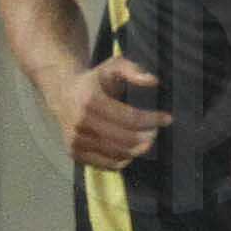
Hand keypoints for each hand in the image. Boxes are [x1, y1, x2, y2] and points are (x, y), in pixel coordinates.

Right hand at [48, 56, 169, 169]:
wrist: (63, 93)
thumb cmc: (95, 80)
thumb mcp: (112, 66)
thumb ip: (133, 70)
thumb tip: (153, 81)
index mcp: (90, 101)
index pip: (130, 118)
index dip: (152, 120)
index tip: (167, 118)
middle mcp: (80, 124)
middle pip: (125, 139)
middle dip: (148, 137)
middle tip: (157, 131)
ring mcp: (75, 141)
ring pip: (117, 154)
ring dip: (138, 149)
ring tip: (147, 139)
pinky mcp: (74, 153)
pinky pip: (107, 164)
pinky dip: (123, 159)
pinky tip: (131, 148)